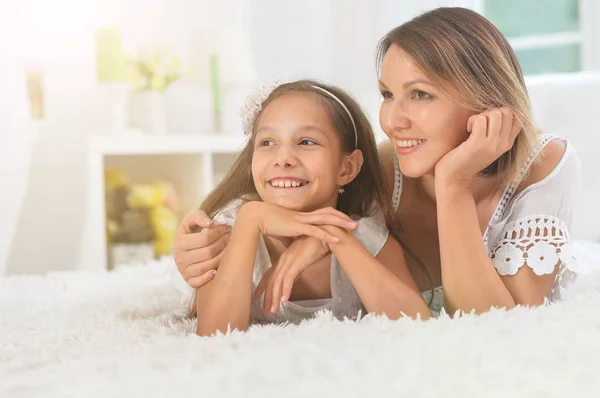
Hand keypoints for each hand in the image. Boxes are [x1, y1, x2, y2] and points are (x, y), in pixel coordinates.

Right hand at [172, 210, 230, 287]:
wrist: (182, 249)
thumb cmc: (190, 233)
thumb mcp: (189, 221)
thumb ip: (198, 216)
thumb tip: (210, 223)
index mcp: (179, 242)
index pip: (205, 238)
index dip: (219, 232)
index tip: (227, 228)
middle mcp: (180, 258)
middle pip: (208, 252)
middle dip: (223, 243)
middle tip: (231, 237)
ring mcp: (183, 270)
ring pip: (206, 266)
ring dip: (221, 258)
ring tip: (229, 250)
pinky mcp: (188, 280)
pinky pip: (197, 282)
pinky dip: (207, 277)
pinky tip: (216, 271)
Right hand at [243, 202, 357, 243]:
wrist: (255, 216)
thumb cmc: (266, 222)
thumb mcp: (282, 228)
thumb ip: (290, 233)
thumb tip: (293, 239)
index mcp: (301, 216)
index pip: (322, 213)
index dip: (334, 217)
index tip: (344, 222)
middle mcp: (304, 215)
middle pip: (329, 213)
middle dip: (343, 218)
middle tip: (356, 224)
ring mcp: (301, 220)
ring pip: (327, 219)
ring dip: (341, 223)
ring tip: (354, 228)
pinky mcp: (297, 227)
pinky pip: (316, 231)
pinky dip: (328, 235)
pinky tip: (338, 240)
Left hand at [253, 236, 329, 313]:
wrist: (325, 234)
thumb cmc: (316, 243)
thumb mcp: (303, 257)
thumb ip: (296, 267)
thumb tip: (293, 278)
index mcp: (284, 259)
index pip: (269, 275)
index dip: (262, 287)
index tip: (257, 297)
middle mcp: (283, 260)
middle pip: (271, 281)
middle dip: (267, 297)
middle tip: (264, 311)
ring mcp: (289, 261)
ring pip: (278, 282)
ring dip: (275, 298)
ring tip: (273, 310)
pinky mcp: (297, 263)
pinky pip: (289, 279)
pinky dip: (286, 290)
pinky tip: (285, 300)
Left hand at [435, 108, 520, 188]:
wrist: (454, 178)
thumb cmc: (466, 158)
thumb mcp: (487, 146)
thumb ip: (496, 132)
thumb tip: (498, 110)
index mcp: (507, 144)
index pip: (518, 117)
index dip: (502, 112)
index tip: (489, 122)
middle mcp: (503, 144)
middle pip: (507, 112)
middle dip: (490, 112)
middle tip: (479, 124)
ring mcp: (492, 145)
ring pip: (496, 113)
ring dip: (481, 116)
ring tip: (473, 128)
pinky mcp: (478, 144)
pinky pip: (480, 120)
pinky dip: (472, 120)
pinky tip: (468, 131)